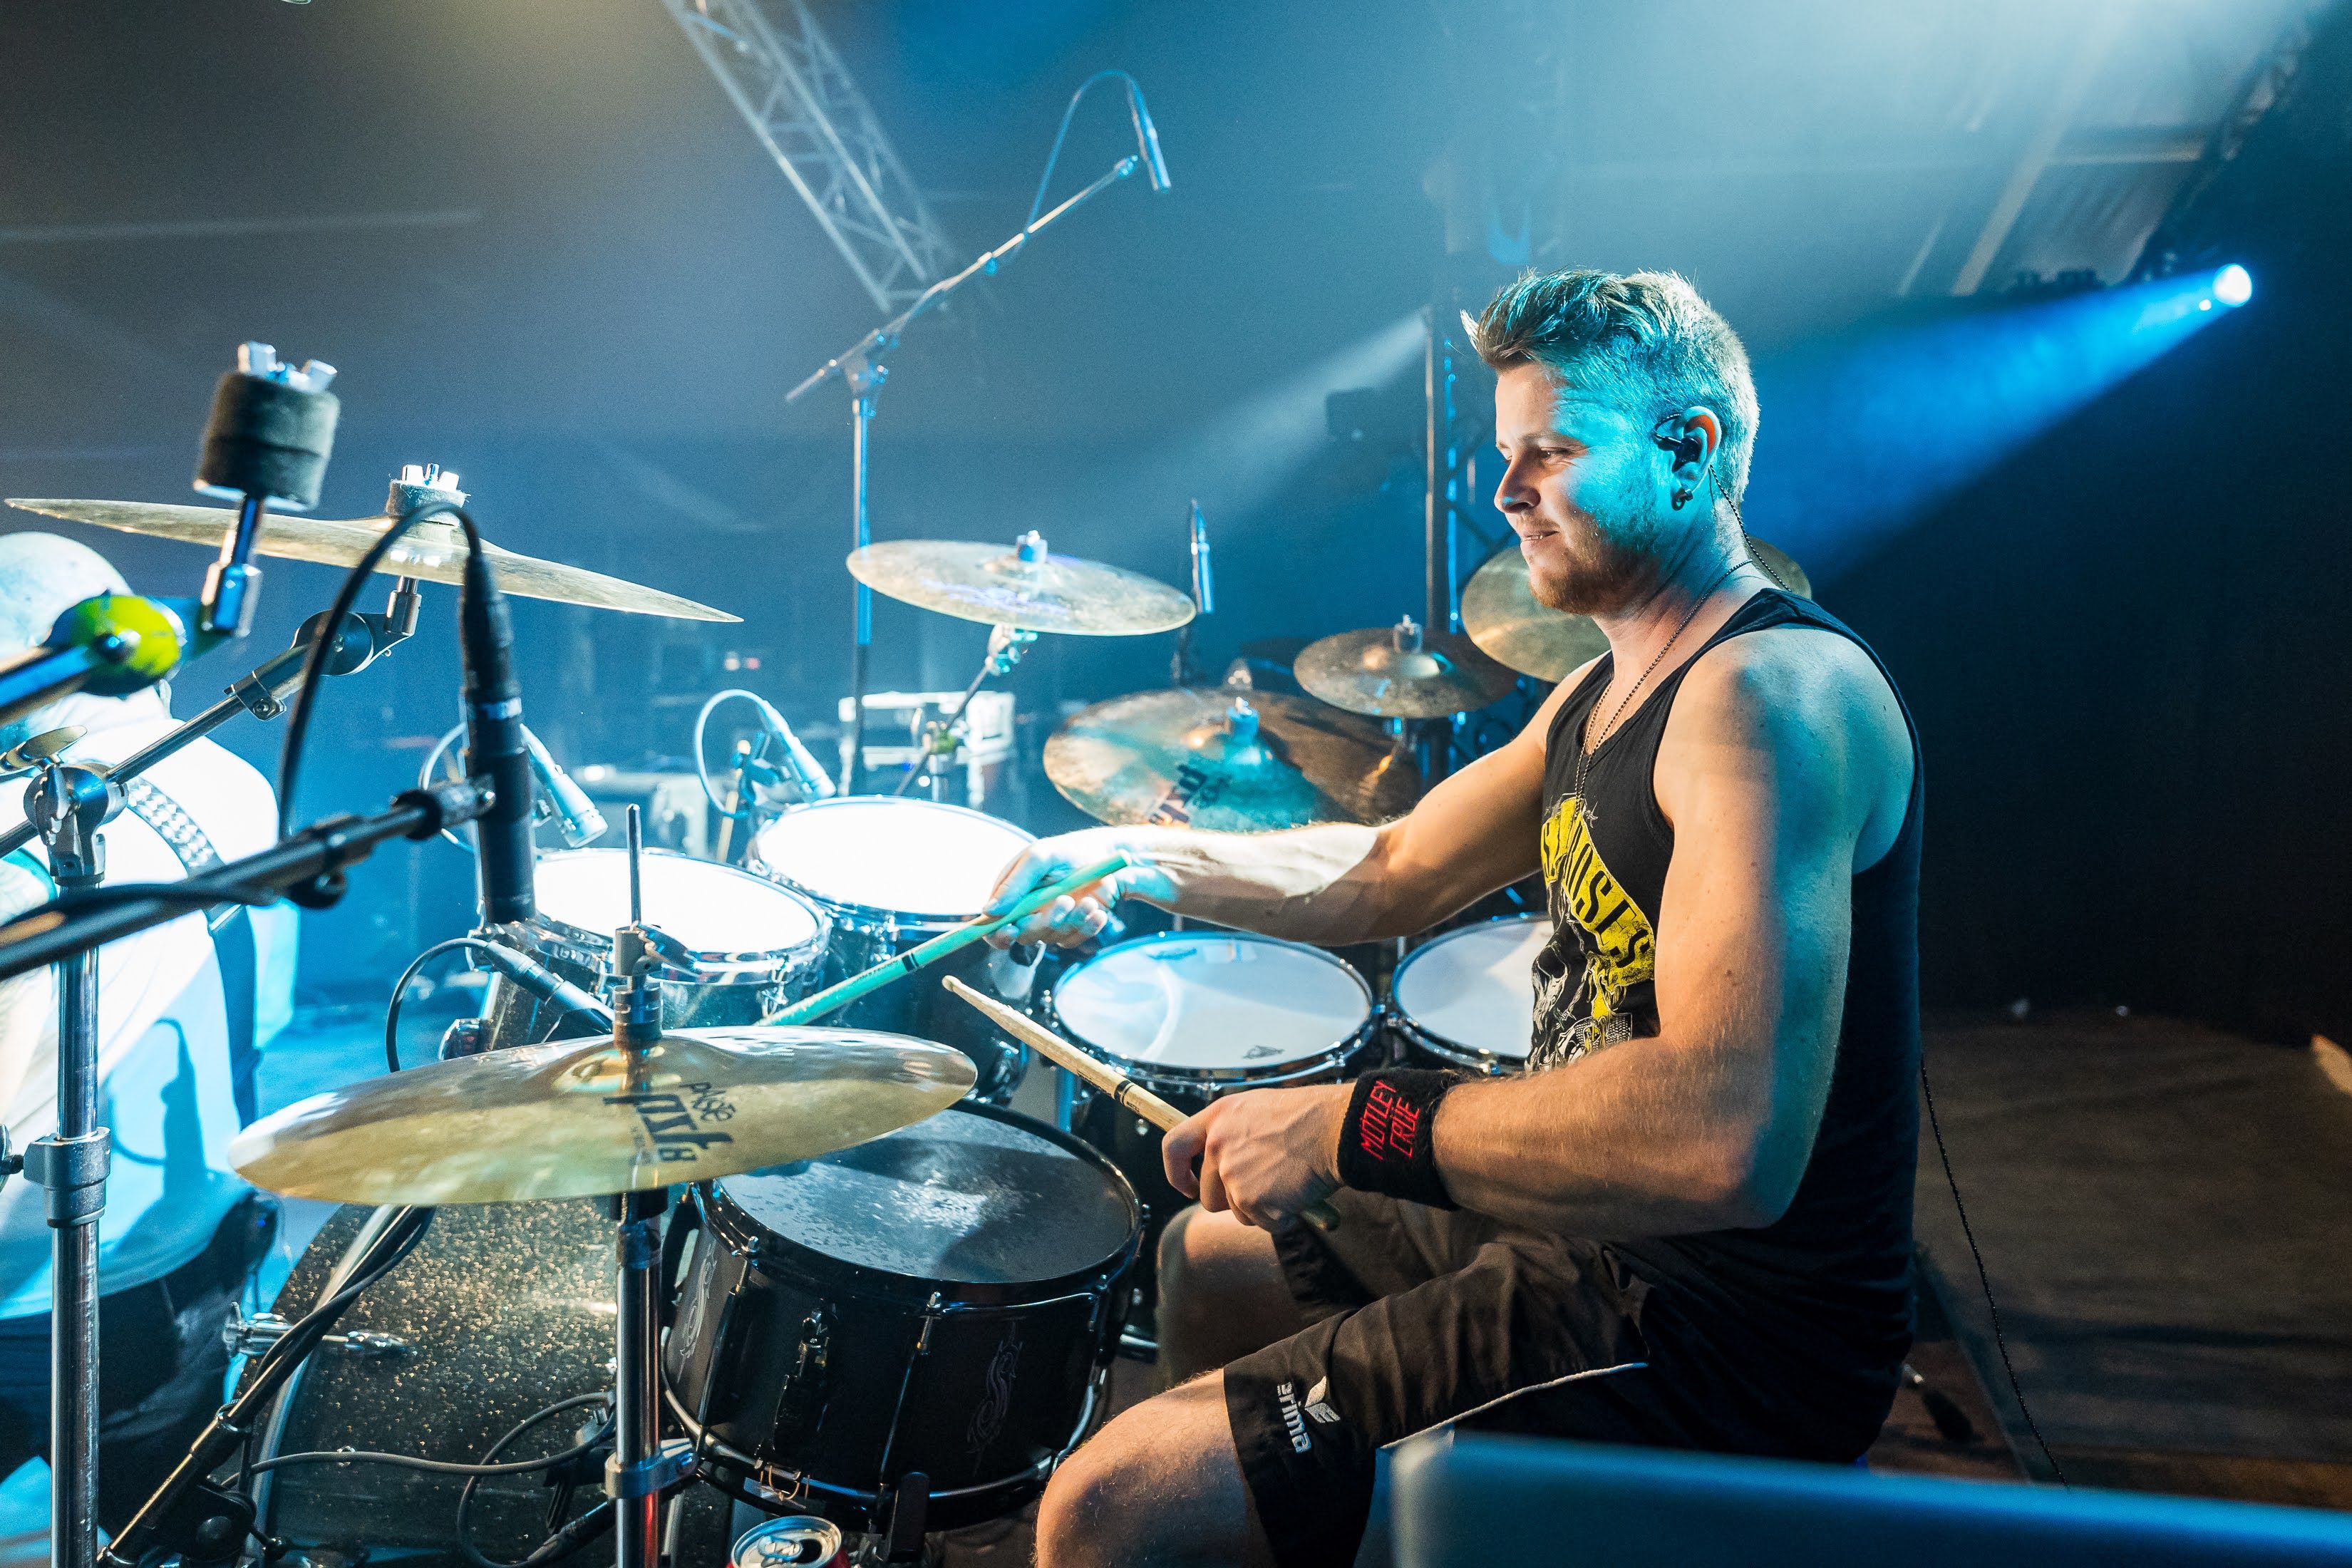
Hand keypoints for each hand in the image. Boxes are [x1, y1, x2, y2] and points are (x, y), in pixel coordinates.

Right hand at [981, 829, 1174, 948]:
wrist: (1104, 856)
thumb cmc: (1066, 852)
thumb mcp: (1038, 858)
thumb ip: (1014, 883)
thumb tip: (988, 911)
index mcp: (1010, 897)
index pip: (992, 927)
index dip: (998, 935)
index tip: (1011, 930)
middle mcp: (1027, 914)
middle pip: (1025, 936)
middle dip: (1045, 921)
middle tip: (1065, 900)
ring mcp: (1050, 923)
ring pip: (1053, 937)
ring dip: (1072, 919)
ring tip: (1089, 900)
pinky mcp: (1072, 929)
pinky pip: (1074, 939)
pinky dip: (1087, 926)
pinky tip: (1097, 910)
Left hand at [1163, 1083, 1347, 1230]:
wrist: (1336, 1128)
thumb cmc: (1309, 1117)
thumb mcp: (1260, 1110)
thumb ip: (1236, 1134)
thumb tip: (1229, 1164)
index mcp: (1218, 1117)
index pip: (1173, 1146)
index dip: (1176, 1172)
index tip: (1188, 1187)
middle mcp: (1218, 1145)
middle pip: (1207, 1194)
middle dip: (1233, 1200)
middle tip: (1265, 1189)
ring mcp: (1232, 1173)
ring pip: (1237, 1212)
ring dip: (1261, 1209)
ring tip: (1288, 1183)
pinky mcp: (1251, 1199)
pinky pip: (1263, 1223)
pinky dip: (1282, 1217)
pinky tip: (1298, 1192)